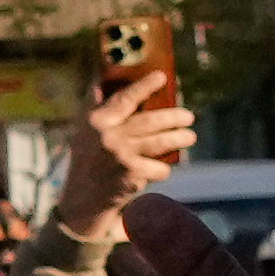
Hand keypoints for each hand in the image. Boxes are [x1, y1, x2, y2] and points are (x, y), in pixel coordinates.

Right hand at [53, 59, 194, 239]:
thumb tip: (101, 75)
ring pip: (160, 143)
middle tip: (189, 117)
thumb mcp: (83, 131)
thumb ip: (94, 105)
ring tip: (190, 137)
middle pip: (150, 121)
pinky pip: (159, 167)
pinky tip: (162, 167)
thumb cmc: (87, 159)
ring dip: (180, 139)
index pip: (125, 99)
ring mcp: (121, 157)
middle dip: (174, 117)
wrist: (83, 200)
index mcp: (96, 121)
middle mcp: (108, 137)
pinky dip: (163, 168)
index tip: (162, 77)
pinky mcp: (132, 177)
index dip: (144, 86)